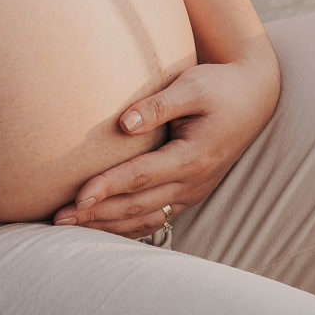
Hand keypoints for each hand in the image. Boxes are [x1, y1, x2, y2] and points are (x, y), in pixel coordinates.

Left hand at [52, 45, 279, 236]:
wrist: (256, 98)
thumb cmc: (221, 86)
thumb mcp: (194, 85)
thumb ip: (160, 105)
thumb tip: (124, 123)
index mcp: (193, 157)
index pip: (142, 177)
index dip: (108, 188)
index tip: (78, 197)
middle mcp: (193, 182)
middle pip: (138, 205)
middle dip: (96, 214)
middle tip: (58, 219)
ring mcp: (193, 191)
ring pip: (145, 218)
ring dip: (107, 224)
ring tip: (70, 227)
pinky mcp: (190, 192)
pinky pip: (156, 217)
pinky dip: (127, 227)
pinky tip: (101, 228)